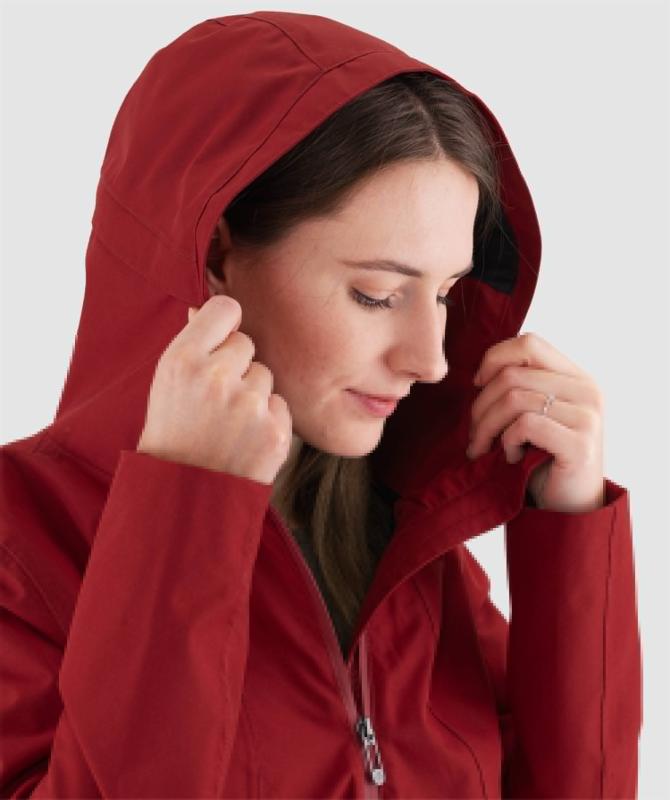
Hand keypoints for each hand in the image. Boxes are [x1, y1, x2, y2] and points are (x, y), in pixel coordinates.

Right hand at [137, 295, 292, 484]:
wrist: (183, 495)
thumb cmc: (172, 435)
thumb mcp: (167, 385)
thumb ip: (192, 346)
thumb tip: (207, 309)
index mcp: (182, 360)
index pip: (225, 309)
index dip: (224, 325)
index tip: (220, 340)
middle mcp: (216, 378)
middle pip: (246, 344)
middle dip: (235, 366)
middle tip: (214, 400)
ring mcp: (248, 406)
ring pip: (264, 375)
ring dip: (252, 395)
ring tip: (227, 425)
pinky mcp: (275, 431)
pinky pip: (279, 404)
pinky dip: (267, 420)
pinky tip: (244, 440)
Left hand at [467, 332, 605, 512]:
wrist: (567, 508)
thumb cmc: (540, 460)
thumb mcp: (530, 414)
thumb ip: (517, 386)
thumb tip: (478, 374)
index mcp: (575, 376)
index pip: (529, 343)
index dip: (494, 359)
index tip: (477, 386)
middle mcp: (587, 390)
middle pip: (512, 374)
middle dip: (480, 406)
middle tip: (475, 435)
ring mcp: (588, 416)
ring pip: (514, 398)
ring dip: (487, 427)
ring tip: (485, 448)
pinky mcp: (580, 444)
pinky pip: (525, 425)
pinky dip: (507, 442)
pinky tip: (511, 458)